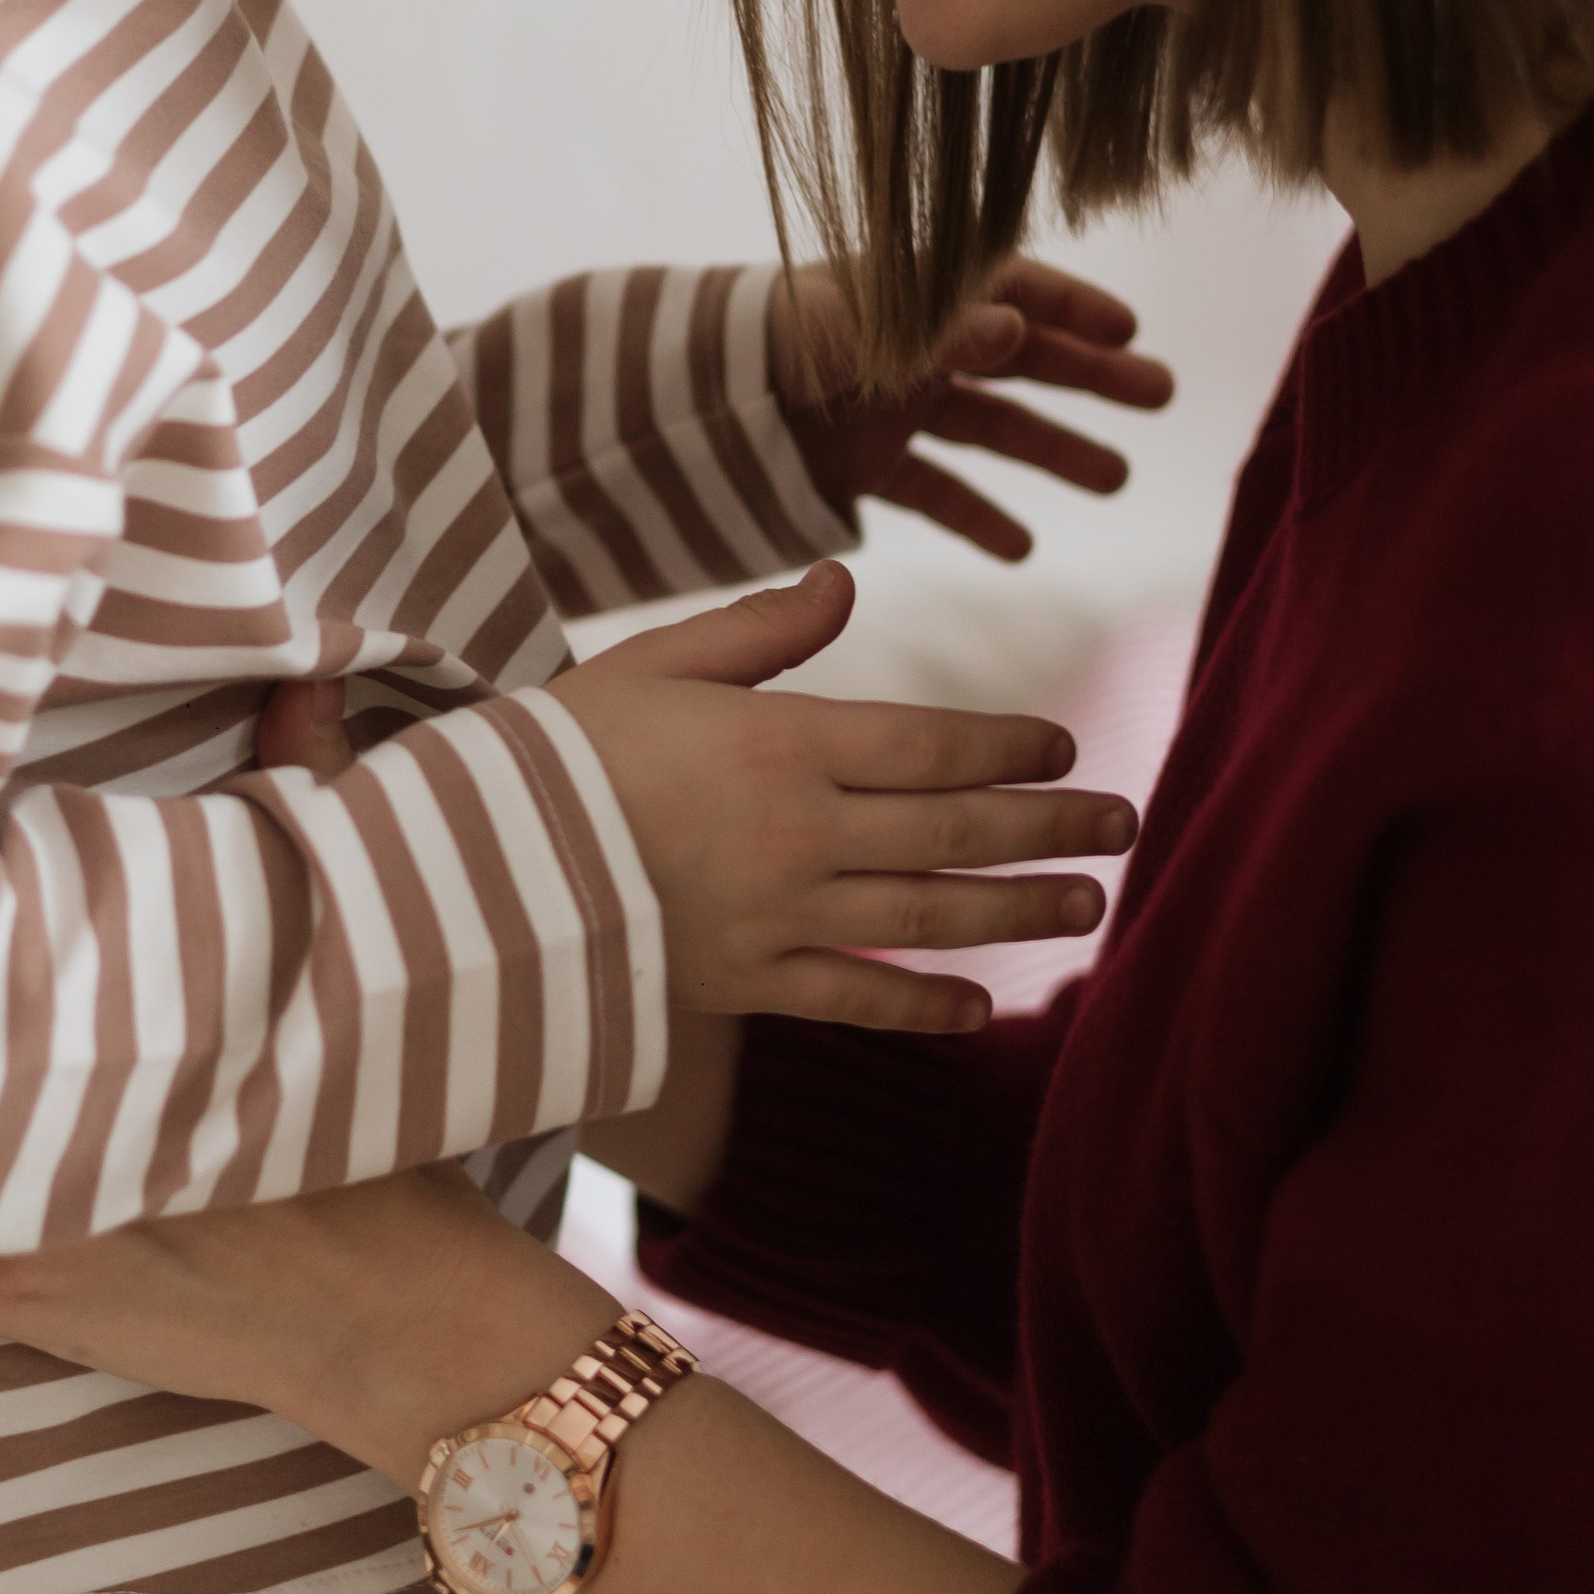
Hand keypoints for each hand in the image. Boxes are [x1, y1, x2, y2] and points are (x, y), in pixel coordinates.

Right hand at [550, 558, 1133, 1035]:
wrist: (467, 867)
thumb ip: (758, 632)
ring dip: (1018, 911)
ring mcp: (774, 917)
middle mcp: (795, 833)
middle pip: (954, 831)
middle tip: (1126, 821)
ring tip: (1090, 906)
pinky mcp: (740, 984)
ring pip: (925, 916)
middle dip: (1050, 826)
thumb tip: (843, 584)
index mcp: (780, 743)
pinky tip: (981, 1009)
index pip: (930, 744)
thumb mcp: (653, 664)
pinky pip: (852, 999)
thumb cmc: (558, 750)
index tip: (1065, 746)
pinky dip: (922, 1008)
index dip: (1009, 747)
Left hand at [771, 251, 1172, 566]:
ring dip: (1053, 451)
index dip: (1072, 306)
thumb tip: (1017, 327)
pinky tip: (1022, 548)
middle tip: (1160, 396)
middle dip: (1090, 377)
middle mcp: (913, 349)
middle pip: (1020, 360)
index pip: (1011, 288)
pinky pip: (935, 491)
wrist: (688, 402)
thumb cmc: (770, 344)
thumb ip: (937, 333)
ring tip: (1116, 479)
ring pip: (990, 429)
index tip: (1130, 329)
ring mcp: (892, 409)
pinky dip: (976, 517)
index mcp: (914, 294)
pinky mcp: (864, 466)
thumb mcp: (858, 332)